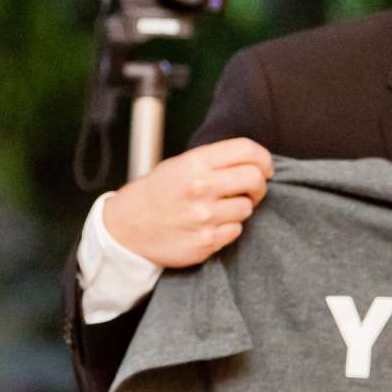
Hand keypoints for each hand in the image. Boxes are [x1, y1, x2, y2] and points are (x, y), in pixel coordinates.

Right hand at [102, 137, 273, 268]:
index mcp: (195, 163)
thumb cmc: (155, 194)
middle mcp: (201, 188)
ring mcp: (205, 217)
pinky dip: (229, 228)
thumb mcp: (178, 165)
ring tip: (220, 208)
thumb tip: (254, 163)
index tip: (265, 167)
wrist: (126, 228)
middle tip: (251, 189)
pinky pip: (235, 231)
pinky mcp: (206, 242)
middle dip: (259, 184)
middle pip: (254, 179)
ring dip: (240, 208)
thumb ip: (214, 161)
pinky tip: (211, 224)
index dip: (263, 158)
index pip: (246, 150)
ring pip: (247, 208)